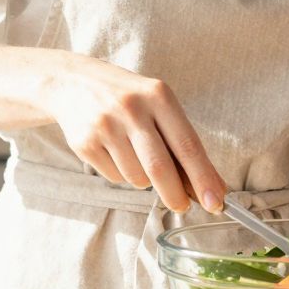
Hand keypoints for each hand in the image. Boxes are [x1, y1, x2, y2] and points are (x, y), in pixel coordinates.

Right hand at [38, 54, 225, 214]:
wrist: (73, 81)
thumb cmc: (129, 98)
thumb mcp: (158, 105)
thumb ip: (182, 142)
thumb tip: (208, 186)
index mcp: (158, 95)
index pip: (187, 144)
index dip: (203, 177)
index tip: (216, 202)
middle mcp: (131, 109)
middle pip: (160, 167)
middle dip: (176, 195)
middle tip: (182, 206)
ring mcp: (105, 126)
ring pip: (137, 177)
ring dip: (144, 179)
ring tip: (135, 154)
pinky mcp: (84, 143)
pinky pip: (115, 178)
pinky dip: (122, 174)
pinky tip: (114, 151)